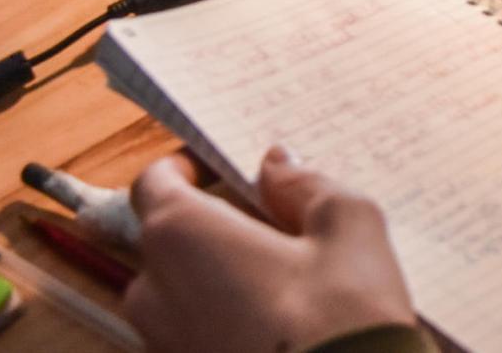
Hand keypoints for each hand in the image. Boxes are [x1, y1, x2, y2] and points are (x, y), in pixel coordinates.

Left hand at [122, 148, 415, 352]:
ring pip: (181, 296)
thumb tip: (277, 166)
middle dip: (212, 229)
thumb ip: (304, 186)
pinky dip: (226, 324)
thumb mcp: (347, 227)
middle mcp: (154, 293)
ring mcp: (164, 345)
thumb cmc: (342, 319)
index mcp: (180, 236)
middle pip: (168, 241)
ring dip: (218, 282)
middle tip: (273, 228)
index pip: (154, 182)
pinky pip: (195, 337)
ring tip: (285, 285)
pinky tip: (280, 327)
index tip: (217, 168)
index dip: (186, 167)